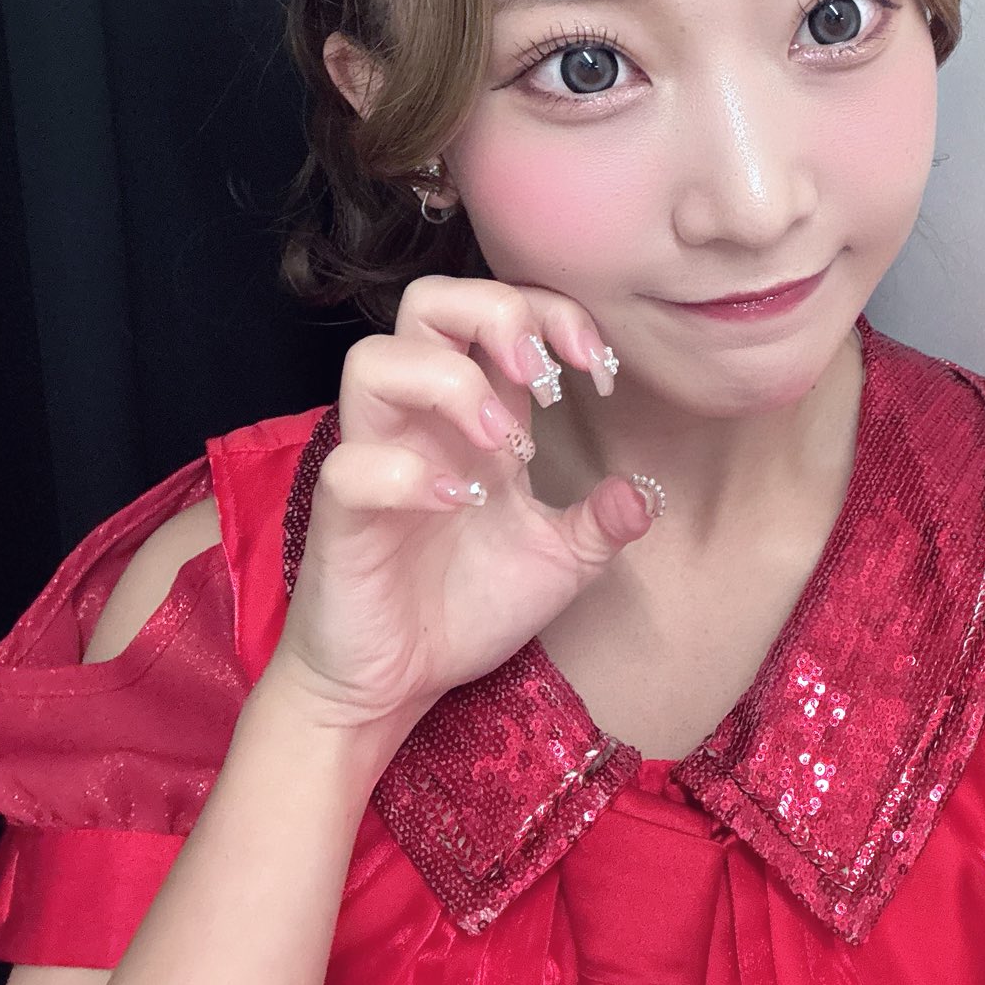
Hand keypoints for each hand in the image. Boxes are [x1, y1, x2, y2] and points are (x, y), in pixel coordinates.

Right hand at [266, 275, 657, 731]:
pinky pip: (353, 465)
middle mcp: (421, 420)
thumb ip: (601, 523)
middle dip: (496, 315)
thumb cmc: (465, 607)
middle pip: (428, 300)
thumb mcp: (558, 563)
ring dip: (452, 384)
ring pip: (374, 360)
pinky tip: (462, 504)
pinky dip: (410, 474)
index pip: (497, 309)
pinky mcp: (341, 516)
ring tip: (503, 444)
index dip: (552, 312)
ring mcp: (374, 459)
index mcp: (475, 413)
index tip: (599, 369)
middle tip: (543, 381)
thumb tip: (643, 494)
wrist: (396, 684)